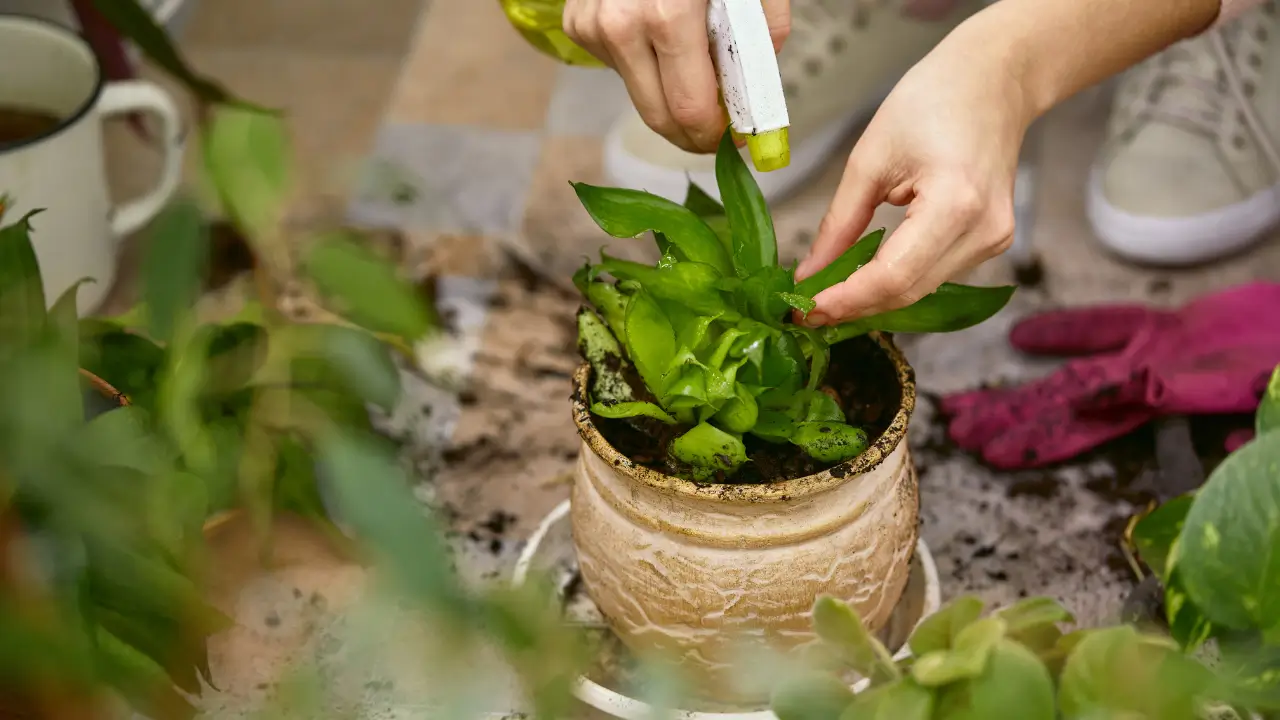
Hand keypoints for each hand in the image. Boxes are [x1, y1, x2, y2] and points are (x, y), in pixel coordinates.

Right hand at [562, 0, 790, 153]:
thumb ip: (762, 37)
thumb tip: (754, 92)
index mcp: (667, 17)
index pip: (688, 111)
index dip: (714, 134)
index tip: (733, 137)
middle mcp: (620, 27)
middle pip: (657, 117)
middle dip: (692, 131)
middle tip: (716, 127)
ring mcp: (592, 27)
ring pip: (638, 93)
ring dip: (667, 90)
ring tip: (691, 58)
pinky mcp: (577, 24)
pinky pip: (617, 65)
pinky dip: (642, 61)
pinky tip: (656, 31)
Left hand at [793, 22, 1032, 326]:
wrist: (994, 82)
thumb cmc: (934, 101)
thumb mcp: (869, 158)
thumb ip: (838, 224)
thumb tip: (809, 273)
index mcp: (956, 204)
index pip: (894, 276)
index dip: (847, 299)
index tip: (806, 311)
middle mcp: (984, 231)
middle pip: (908, 291)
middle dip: (855, 306)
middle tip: (806, 312)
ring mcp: (994, 239)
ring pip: (921, 289)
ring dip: (873, 298)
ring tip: (828, 296)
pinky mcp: (992, 241)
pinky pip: (935, 274)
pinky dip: (897, 281)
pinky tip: (865, 278)